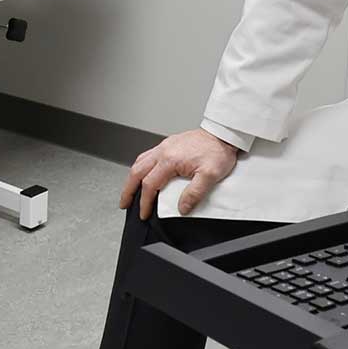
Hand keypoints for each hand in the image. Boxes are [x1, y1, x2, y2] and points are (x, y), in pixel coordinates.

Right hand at [119, 129, 242, 219]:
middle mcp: (163, 151)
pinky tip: (143, 173)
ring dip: (132, 178)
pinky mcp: (169, 144)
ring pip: (139, 162)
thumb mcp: (210, 176)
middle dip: (128, 190)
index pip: (150, 185)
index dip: (145, 202)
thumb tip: (182, 208)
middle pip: (137, 172)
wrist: (223, 134)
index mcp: (170, 160)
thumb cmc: (217, 151)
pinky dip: (140, 167)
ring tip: (129, 190)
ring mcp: (165, 146)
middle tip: (124, 203)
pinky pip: (147, 155)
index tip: (144, 213)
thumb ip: (194, 193)